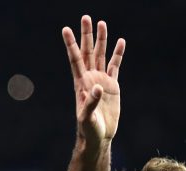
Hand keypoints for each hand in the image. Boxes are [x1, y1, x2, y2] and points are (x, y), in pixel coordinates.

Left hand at [63, 15, 124, 146]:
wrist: (99, 137)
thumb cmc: (89, 130)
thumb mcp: (87, 118)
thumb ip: (90, 102)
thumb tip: (97, 87)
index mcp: (81, 83)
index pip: (75, 59)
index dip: (71, 44)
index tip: (65, 29)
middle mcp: (90, 78)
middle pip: (88, 52)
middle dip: (86, 35)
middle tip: (85, 17)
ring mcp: (101, 80)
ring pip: (101, 55)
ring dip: (101, 40)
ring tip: (102, 23)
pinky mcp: (113, 86)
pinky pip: (115, 66)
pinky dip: (117, 54)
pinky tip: (120, 42)